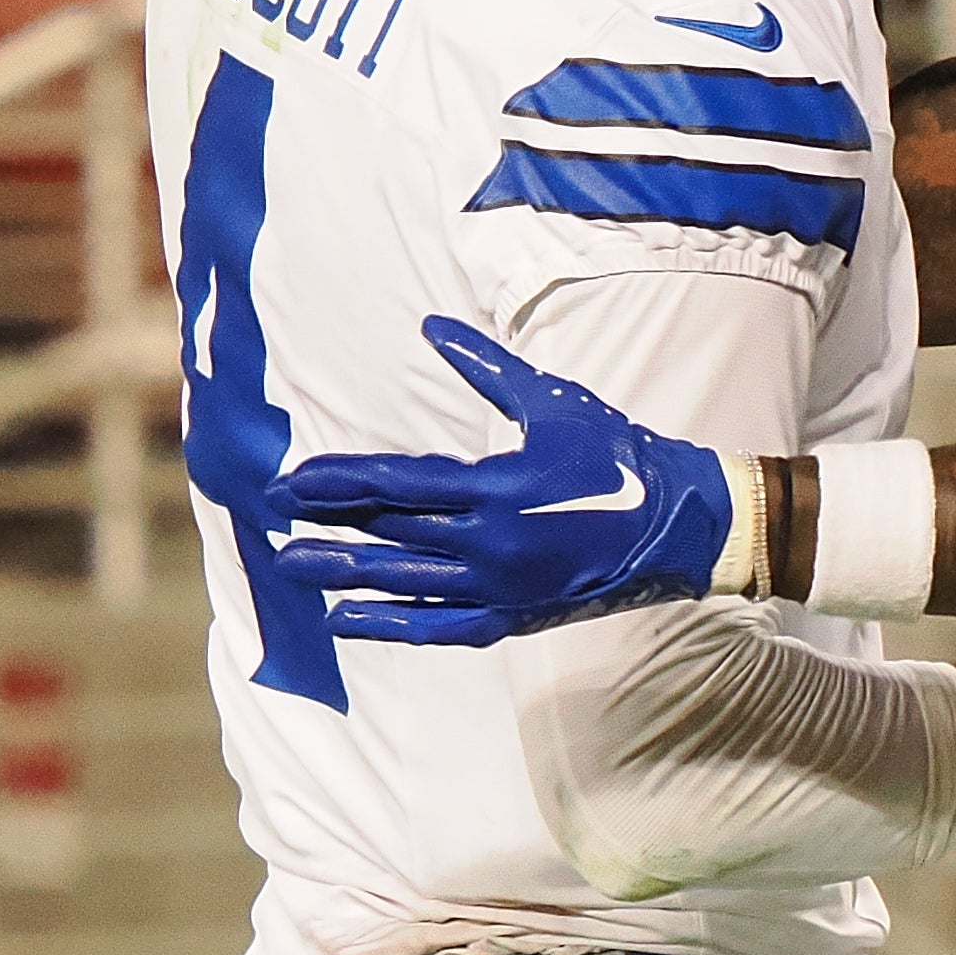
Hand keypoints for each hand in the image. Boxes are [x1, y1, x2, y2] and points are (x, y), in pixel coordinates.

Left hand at [271, 318, 740, 643]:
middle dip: (327, 520)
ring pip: (402, 581)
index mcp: (497, 486)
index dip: (336, 482)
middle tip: (274, 512)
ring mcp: (501, 586)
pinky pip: (436, 626)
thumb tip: (433, 327)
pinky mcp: (513, 616)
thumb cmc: (617, 454)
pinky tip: (344, 619)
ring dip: (342, 572)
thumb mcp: (551, 401)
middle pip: (389, 531)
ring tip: (293, 563)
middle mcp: (491, 542)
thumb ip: (485, 367)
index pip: (395, 484)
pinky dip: (387, 624)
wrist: (681, 522)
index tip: (290, 480)